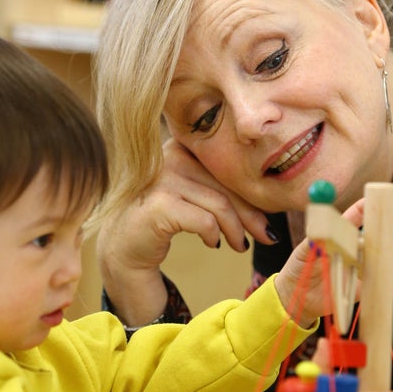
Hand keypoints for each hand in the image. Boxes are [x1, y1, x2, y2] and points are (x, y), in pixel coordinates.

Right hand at [97, 140, 273, 324]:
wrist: (124, 246)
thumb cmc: (163, 219)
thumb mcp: (194, 196)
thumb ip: (220, 188)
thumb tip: (268, 198)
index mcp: (182, 145)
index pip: (227, 168)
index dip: (251, 194)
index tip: (266, 220)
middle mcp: (171, 155)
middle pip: (227, 185)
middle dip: (251, 215)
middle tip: (265, 237)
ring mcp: (163, 178)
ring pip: (220, 204)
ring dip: (235, 230)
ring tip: (239, 245)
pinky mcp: (160, 204)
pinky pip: (205, 220)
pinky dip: (213, 234)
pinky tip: (212, 243)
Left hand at [274, 200, 392, 327]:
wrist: (297, 297)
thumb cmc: (299, 268)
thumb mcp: (303, 253)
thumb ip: (314, 243)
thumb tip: (320, 233)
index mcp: (340, 238)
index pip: (353, 221)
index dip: (364, 211)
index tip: (376, 201)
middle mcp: (353, 252)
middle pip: (375, 241)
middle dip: (388, 235)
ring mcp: (359, 271)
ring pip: (383, 263)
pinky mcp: (362, 291)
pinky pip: (382, 290)